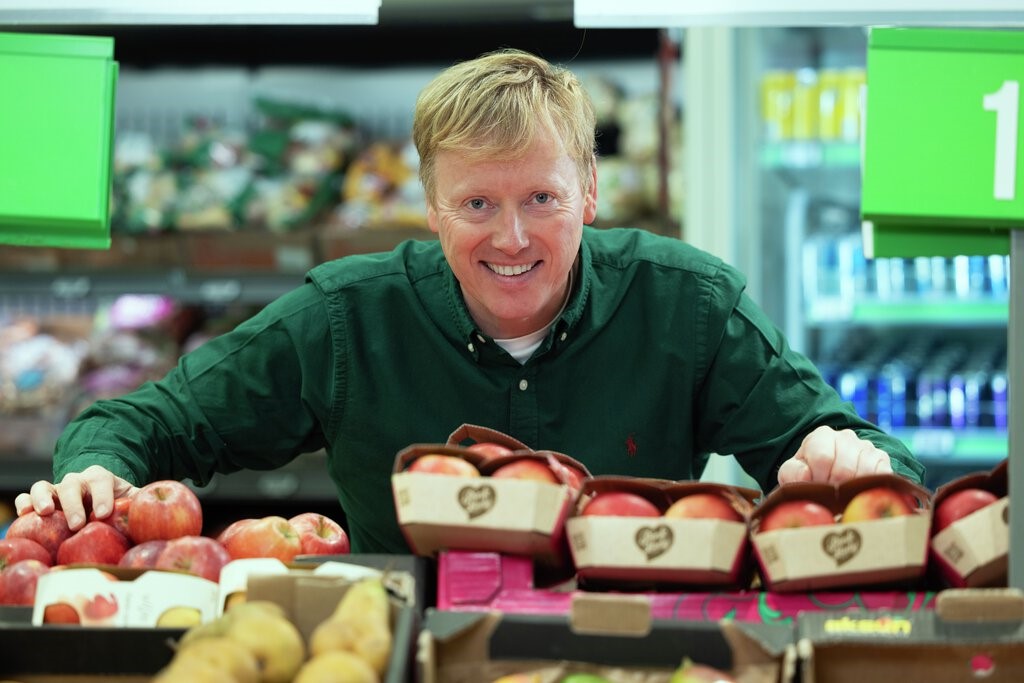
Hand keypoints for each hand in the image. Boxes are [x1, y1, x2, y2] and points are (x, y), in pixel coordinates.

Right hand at [14, 465, 138, 530]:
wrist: (100, 500)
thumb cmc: (118, 505)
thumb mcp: (133, 501)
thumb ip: (142, 504)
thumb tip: (155, 515)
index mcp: (101, 478)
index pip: (101, 480)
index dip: (102, 495)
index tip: (103, 513)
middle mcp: (77, 481)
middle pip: (72, 484)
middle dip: (74, 503)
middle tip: (77, 523)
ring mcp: (57, 490)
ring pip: (44, 486)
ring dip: (43, 497)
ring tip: (46, 513)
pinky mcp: (42, 501)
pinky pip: (28, 496)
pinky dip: (24, 502)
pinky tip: (24, 515)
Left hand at [777, 425, 892, 484]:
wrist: (829, 473)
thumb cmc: (809, 473)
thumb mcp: (792, 472)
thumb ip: (792, 473)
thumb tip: (806, 476)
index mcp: (822, 436)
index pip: (823, 458)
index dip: (819, 479)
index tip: (816, 488)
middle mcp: (846, 437)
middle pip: (844, 469)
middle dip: (835, 488)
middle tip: (830, 496)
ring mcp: (866, 447)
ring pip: (863, 473)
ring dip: (852, 490)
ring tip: (843, 495)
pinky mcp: (882, 460)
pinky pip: (881, 476)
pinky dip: (871, 489)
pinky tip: (859, 493)